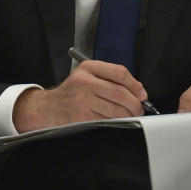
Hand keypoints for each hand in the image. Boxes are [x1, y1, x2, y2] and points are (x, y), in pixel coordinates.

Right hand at [13, 60, 146, 132]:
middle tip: (140, 109)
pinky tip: (117, 120)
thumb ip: (110, 79)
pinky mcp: (82, 117)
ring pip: (116, 109)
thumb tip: (139, 91)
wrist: (48, 108)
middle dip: (135, 103)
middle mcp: (84, 81)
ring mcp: (82, 100)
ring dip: (129, 115)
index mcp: (88, 68)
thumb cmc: (72, 93)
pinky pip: (107, 120)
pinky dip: (117, 122)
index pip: (120, 72)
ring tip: (131, 116)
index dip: (135, 85)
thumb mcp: (87, 77)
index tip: (142, 94)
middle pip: (120, 92)